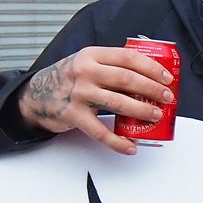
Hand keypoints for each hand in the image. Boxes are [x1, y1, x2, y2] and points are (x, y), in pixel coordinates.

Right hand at [16, 46, 174, 154]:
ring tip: (156, 115)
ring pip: (118, 103)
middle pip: (127, 79)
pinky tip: (131, 147)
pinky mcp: (74, 115)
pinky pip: (101, 132)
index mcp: (92, 55)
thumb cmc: (68, 79)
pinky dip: (118, 142)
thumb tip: (149, 77)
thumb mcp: (86, 62)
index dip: (151, 68)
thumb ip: (111, 66)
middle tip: (167, 97)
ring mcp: (79, 93)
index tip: (167, 78)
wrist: (34, 95)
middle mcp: (85, 72)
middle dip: (152, 89)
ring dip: (142, 111)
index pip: (128, 58)